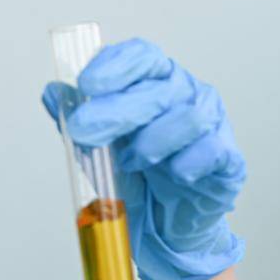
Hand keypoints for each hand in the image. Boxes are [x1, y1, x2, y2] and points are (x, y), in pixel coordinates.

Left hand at [41, 38, 246, 279]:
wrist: (165, 224)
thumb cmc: (136, 176)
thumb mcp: (97, 148)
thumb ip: (77, 120)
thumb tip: (52, 94)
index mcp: (154, 82)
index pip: (140, 56)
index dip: (114, 66)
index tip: (86, 84)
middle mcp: (186, 94)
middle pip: (157, 88)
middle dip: (116, 110)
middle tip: (85, 131)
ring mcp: (211, 123)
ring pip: (189, 117)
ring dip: (152, 141)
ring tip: (131, 163)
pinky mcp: (227, 158)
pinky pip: (213, 151)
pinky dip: (187, 163)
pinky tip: (173, 174)